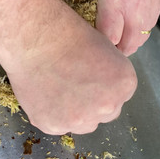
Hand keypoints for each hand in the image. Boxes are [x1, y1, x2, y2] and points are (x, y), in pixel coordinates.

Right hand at [5, 8, 136, 134]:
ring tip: (53, 88)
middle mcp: (107, 107)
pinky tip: (41, 92)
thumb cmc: (66, 34)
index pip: (118, 97)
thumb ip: (108, 73)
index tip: (85, 78)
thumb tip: (99, 82)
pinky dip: (48, 112)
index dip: (100, 88)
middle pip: (102, 114)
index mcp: (124, 85)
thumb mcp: (102, 47)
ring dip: (71, 112)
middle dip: (89, 103)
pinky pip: (54, 124)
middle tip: (69, 84)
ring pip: (79, 123)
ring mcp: (80, 119)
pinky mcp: (52, 125)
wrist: (36, 38)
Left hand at [84, 0, 159, 55]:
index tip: (88, 42)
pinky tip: (124, 30)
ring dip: (123, 46)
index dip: (97, 45)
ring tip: (111, 41)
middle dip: (111, 51)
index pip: (107, 36)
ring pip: (137, 43)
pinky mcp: (156, 11)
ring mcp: (147, 12)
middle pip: (124, 47)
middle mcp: (132, 9)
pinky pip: (145, 34)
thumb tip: (79, 8)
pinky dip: (134, 38)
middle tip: (99, 47)